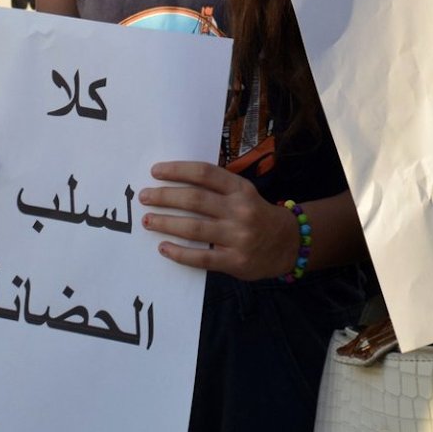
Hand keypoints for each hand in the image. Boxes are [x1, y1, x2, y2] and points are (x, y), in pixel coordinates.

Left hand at [140, 162, 300, 279]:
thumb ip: (217, 189)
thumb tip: (176, 182)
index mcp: (240, 188)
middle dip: (165, 196)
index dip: (178, 170)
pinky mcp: (234, 261)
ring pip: (194, 228)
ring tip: (148, 220)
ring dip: (166, 223)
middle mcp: (239, 210)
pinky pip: (201, 258)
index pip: (205, 173)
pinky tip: (163, 247)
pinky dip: (179, 253)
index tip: (156, 171)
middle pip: (195, 199)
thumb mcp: (243, 193)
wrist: (287, 244)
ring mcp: (238, 236)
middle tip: (145, 196)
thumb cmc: (256, 214)